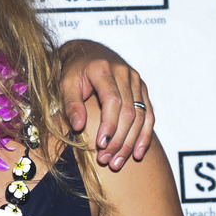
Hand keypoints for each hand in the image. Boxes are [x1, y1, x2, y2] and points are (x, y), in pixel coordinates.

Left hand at [56, 41, 153, 170]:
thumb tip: (78, 126)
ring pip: (141, 116)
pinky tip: (137, 153)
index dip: (109, 125)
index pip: (112, 100)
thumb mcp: (65, 84)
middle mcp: (124, 73)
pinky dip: (144, 135)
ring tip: (118, 162)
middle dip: (119, 139)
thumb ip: (71, 104)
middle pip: (129, 112)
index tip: (100, 145)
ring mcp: (136, 80)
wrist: (88, 53)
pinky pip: (149, 114)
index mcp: (103, 69)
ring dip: (130, 142)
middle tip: (107, 160)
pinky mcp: (142, 89)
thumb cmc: (74, 71)